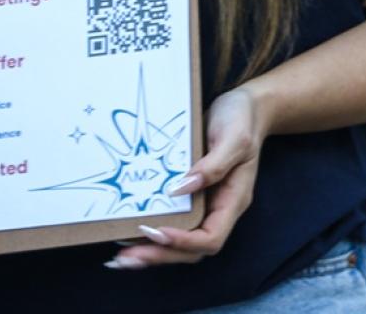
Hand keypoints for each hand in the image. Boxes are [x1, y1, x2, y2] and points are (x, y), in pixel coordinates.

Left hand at [110, 86, 267, 268]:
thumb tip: (179, 189)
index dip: (183, 242)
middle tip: (124, 259)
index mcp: (233, 200)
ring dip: (151, 252)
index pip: (211, 237)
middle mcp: (218, 210)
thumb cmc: (241, 119)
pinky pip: (172, 222)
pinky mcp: (190, 196)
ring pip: (180, 243)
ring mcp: (204, 205)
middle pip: (192, 250)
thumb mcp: (234, 137)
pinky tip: (127, 232)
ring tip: (119, 258)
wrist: (245, 107)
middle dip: (159, 256)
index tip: (155, 232)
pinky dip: (151, 233)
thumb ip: (212, 165)